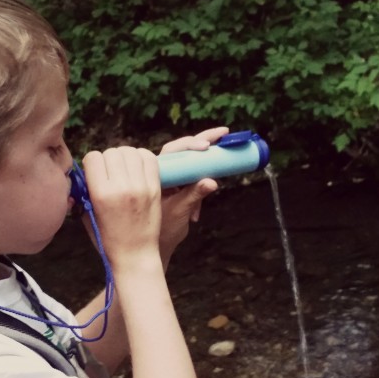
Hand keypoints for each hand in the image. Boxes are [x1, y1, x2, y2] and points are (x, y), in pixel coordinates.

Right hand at [80, 146, 161, 266]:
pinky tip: (138, 168)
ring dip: (125, 156)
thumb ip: (84, 192)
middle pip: (112, 152)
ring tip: (125, 169)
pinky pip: (149, 158)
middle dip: (108, 159)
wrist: (135, 254)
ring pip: (130, 151)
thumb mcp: (88, 216)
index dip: (91, 163)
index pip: (93, 158)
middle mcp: (122, 188)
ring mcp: (141, 187)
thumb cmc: (108, 238)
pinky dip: (142, 158)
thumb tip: (84, 171)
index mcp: (101, 194)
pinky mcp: (155, 188)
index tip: (95, 173)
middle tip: (111, 172)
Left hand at [158, 127, 229, 261]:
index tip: (205, 146)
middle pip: (184, 150)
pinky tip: (196, 213)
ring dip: (206, 169)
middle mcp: (165, 174)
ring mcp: (174, 180)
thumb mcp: (180, 210)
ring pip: (192, 165)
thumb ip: (195, 195)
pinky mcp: (181, 187)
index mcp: (157, 174)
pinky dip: (203, 186)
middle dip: (204, 141)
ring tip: (209, 181)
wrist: (155, 245)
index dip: (190, 144)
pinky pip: (195, 179)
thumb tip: (213, 182)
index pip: (173, 150)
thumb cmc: (159, 229)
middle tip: (224, 132)